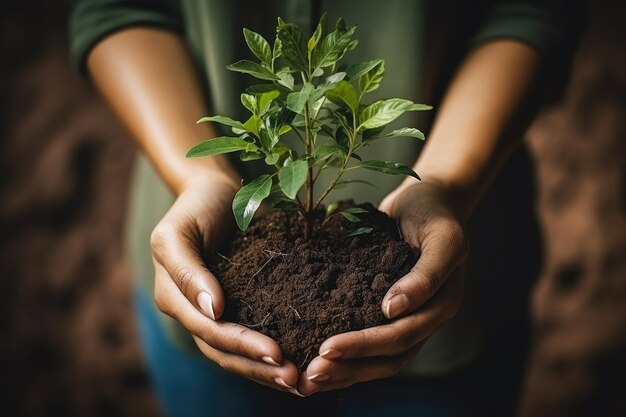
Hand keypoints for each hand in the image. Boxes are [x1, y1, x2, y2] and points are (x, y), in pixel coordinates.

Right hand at [150, 173, 300, 392]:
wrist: (214, 193)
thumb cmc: (195, 208)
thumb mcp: (178, 232)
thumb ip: (188, 271)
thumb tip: (213, 310)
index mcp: (174, 298)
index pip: (210, 331)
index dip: (243, 345)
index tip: (277, 353)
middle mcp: (193, 312)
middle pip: (224, 351)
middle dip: (259, 368)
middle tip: (295, 380)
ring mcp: (215, 312)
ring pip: (236, 353)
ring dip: (266, 371)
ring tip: (300, 383)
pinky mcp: (237, 306)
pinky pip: (251, 335)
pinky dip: (269, 354)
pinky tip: (297, 363)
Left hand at [297, 181, 467, 394]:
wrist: (429, 200)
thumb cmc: (434, 213)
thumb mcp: (442, 237)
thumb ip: (426, 274)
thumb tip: (392, 310)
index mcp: (442, 304)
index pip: (402, 335)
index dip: (365, 345)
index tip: (327, 346)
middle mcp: (426, 317)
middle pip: (389, 357)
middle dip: (349, 367)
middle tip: (310, 373)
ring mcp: (409, 316)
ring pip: (380, 359)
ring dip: (346, 371)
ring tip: (308, 379)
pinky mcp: (389, 309)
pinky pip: (370, 338)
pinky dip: (347, 353)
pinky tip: (316, 357)